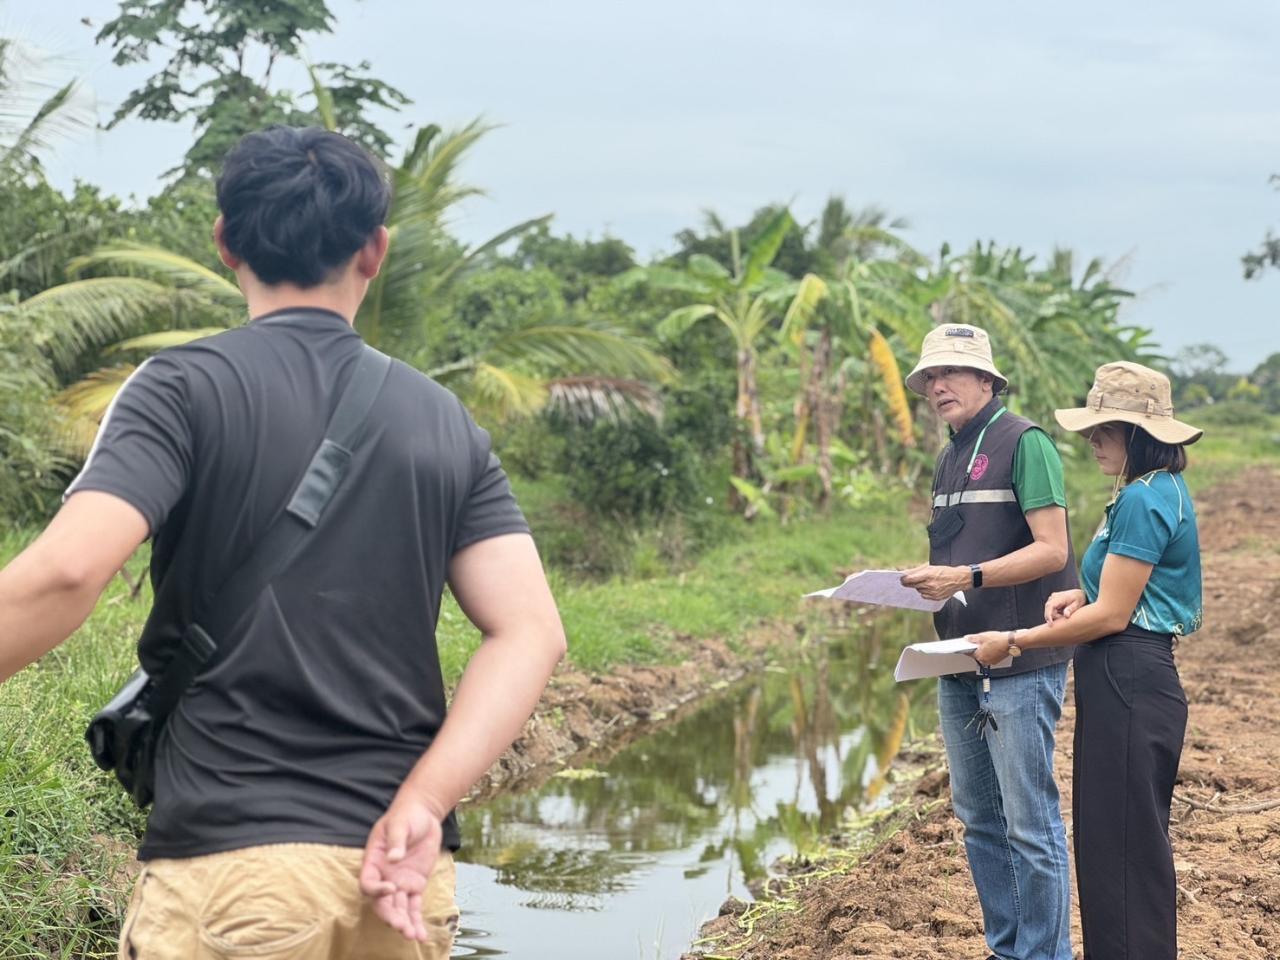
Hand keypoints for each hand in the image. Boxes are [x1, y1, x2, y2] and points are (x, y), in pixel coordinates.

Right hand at [359, 792, 445, 941]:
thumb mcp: (400, 823)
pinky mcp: (415, 885)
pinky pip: (413, 906)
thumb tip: (394, 857)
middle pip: (382, 903)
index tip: (392, 887)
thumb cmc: (406, 815)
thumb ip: (396, 840)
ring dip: (404, 923)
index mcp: (373, 862)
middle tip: (402, 926)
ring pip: (398, 908)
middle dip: (390, 916)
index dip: (376, 890)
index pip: (368, 883)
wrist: (423, 814)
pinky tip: (421, 935)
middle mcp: (384, 876)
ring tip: (412, 935)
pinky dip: (416, 919)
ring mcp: (399, 883)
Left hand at [899, 563, 969, 601]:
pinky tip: (928, 588)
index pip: (911, 579)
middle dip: (909, 584)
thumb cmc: (944, 571)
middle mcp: (930, 584)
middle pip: (913, 586)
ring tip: (923, 583)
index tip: (901, 579)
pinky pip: (924, 596)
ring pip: (919, 591)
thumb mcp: (931, 567)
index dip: (904, 580)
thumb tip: (906, 573)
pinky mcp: (936, 598)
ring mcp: (933, 592)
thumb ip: (918, 570)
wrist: (959, 579)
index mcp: (928, 575)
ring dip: (918, 587)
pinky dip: (924, 592)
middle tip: (905, 582)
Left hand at [968, 630, 1011, 666]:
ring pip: (984, 655)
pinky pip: (990, 656)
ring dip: (983, 650)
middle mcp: (985, 661)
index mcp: (979, 656)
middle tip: (977, 642)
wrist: (1011, 642)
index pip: (969, 653)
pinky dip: (989, 652)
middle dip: (976, 648)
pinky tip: (992, 646)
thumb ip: (972, 638)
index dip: (967, 648)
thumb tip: (967, 638)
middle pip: (977, 655)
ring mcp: (992, 661)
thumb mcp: (982, 636)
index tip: (965, 646)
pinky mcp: (998, 660)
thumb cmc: (998, 640)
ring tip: (987, 643)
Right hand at [1044, 589, 1086, 624]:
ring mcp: (1052, 598)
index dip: (1048, 615)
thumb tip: (1066, 616)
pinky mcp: (1052, 601)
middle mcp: (1053, 597)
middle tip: (1065, 618)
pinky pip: (1051, 609)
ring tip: (1064, 615)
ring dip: (1055, 615)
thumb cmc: (1078, 599)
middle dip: (1055, 617)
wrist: (1078, 593)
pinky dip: (1055, 614)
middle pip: (1048, 610)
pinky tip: (1062, 613)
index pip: (1050, 606)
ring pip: (1049, 611)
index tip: (1051, 624)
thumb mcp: (1077, 604)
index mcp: (1059, 597)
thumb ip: (1071, 609)